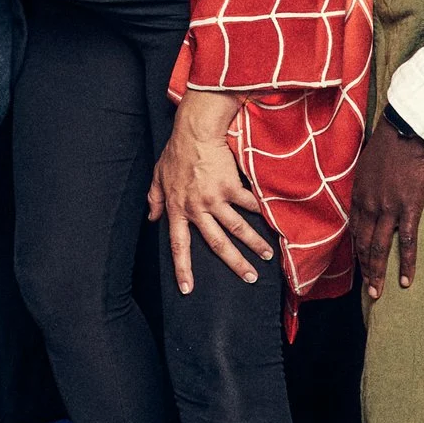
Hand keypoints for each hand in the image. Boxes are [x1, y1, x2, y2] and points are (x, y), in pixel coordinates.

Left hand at [147, 90, 275, 292]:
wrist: (194, 132)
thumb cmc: (176, 153)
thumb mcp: (158, 177)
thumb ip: (155, 199)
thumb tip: (152, 218)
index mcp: (178, 210)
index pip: (179, 246)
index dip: (183, 269)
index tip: (188, 289)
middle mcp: (197, 209)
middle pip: (217, 244)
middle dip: (235, 264)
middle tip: (249, 279)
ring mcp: (215, 199)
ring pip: (237, 229)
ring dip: (254, 245)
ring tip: (266, 256)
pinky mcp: (231, 187)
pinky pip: (248, 204)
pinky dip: (260, 212)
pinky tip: (272, 221)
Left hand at [351, 119, 423, 298]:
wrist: (403, 134)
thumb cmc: (385, 147)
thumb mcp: (364, 169)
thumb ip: (364, 188)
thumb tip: (365, 201)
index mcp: (358, 198)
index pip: (354, 233)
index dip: (357, 253)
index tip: (360, 267)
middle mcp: (369, 207)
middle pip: (364, 246)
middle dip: (365, 270)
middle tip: (369, 291)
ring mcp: (388, 210)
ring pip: (380, 249)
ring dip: (378, 273)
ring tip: (379, 292)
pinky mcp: (409, 210)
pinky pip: (407, 242)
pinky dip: (406, 264)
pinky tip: (406, 280)